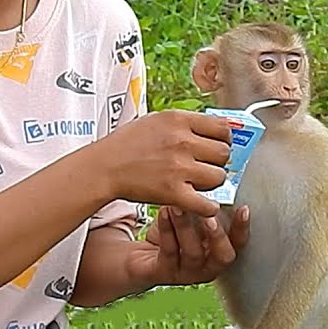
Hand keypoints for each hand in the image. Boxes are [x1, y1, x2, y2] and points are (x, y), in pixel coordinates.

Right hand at [91, 110, 231, 218]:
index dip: (223, 139)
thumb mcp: (156, 120)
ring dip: (212, 183)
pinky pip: (207, 204)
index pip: (222, 127)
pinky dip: (208, 208)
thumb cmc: (126, 145)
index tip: (217, 146)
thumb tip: (211, 128)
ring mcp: (179, 168)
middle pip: (224, 153)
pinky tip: (202, 205)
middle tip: (205, 167)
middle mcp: (182, 141)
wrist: (104, 167)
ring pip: (219, 177)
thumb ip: (184, 123)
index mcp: (178, 120)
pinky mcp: (173, 192)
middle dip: (217, 161)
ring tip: (198, 184)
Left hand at [125, 204, 249, 286]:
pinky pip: (169, 251)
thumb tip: (214, 186)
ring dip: (186, 226)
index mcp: (218, 252)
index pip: (238, 243)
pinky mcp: (165, 272)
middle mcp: (208, 267)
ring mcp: (187, 273)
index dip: (243, 228)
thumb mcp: (193, 221)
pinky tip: (164, 212)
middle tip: (209, 216)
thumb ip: (206, 211)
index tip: (243, 208)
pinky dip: (167, 229)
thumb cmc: (173, 236)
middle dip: (218, 235)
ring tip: (178, 206)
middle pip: (224, 257)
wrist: (142, 257)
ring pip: (193, 253)